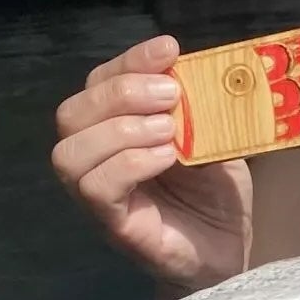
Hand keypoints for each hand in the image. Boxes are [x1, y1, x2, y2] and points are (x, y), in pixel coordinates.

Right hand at [51, 34, 252, 290]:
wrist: (229, 249)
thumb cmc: (216, 192)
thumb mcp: (215, 137)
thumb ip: (202, 108)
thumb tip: (203, 72)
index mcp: (116, 126)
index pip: (99, 81)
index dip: (130, 60)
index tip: (169, 50)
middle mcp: (96, 157)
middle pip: (71, 113)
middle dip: (120, 93)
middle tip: (171, 96)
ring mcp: (99, 194)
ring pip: (70, 152)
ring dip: (121, 130)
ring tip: (168, 131)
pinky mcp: (113, 224)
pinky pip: (96, 188)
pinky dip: (130, 163)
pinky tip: (166, 158)